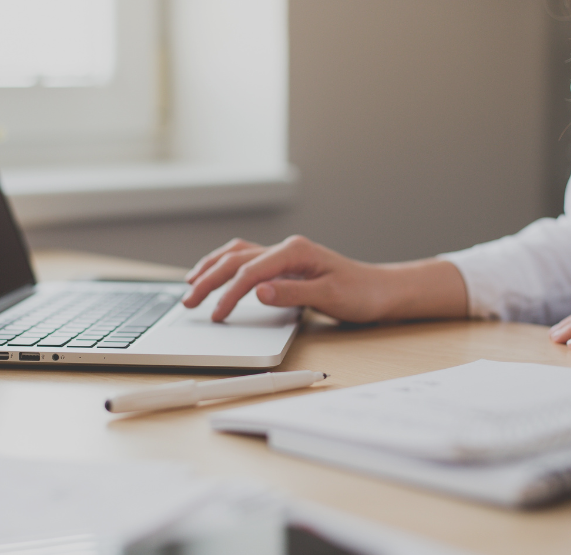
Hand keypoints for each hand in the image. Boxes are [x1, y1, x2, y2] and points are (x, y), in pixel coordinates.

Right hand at [181, 235, 467, 322]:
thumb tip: (257, 292)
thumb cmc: (361, 294)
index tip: (216, 315)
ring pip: (236, 255)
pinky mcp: (284, 265)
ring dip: (211, 268)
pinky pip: (246, 259)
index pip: (250, 272)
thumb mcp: (330, 297)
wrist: (382, 291)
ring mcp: (284, 255)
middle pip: (236, 260)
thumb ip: (292, 294)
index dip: (229, 294)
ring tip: (190, 284)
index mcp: (295, 252)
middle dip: (208, 279)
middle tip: (188, 302)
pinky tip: (215, 275)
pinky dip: (225, 266)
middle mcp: (286, 249)